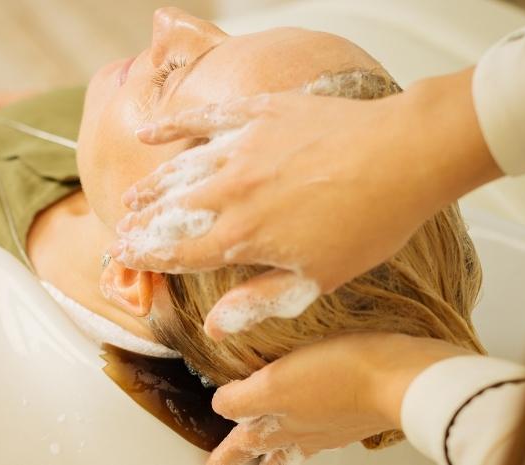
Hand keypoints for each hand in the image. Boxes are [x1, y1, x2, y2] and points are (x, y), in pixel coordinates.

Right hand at [113, 69, 500, 338]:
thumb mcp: (318, 278)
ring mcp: (242, 148)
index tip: (123, 257)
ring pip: (180, 170)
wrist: (403, 156)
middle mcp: (232, 191)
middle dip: (142, 225)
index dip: (147, 257)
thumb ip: (260, 298)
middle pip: (171, 211)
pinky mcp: (258, 115)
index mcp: (244, 236)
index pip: (179, 251)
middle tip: (120, 231)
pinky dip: (173, 125)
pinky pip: (204, 119)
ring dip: (152, 186)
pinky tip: (149, 131)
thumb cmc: (369, 222)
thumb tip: (216, 326)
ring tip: (132, 197)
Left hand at [206, 333, 472, 464]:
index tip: (210, 463)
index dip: (222, 454)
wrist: (400, 379)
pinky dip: (309, 421)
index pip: (239, 447)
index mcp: (276, 428)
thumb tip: (220, 405)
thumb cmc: (341, 377)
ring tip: (267, 447)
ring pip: (293, 440)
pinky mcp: (353, 411)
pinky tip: (313, 412)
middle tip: (225, 462)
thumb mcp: (274, 385)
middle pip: (265, 449)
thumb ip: (241, 400)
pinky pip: (322, 422)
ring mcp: (329, 426)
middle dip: (243, 452)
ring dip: (275, 443)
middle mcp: (301, 434)